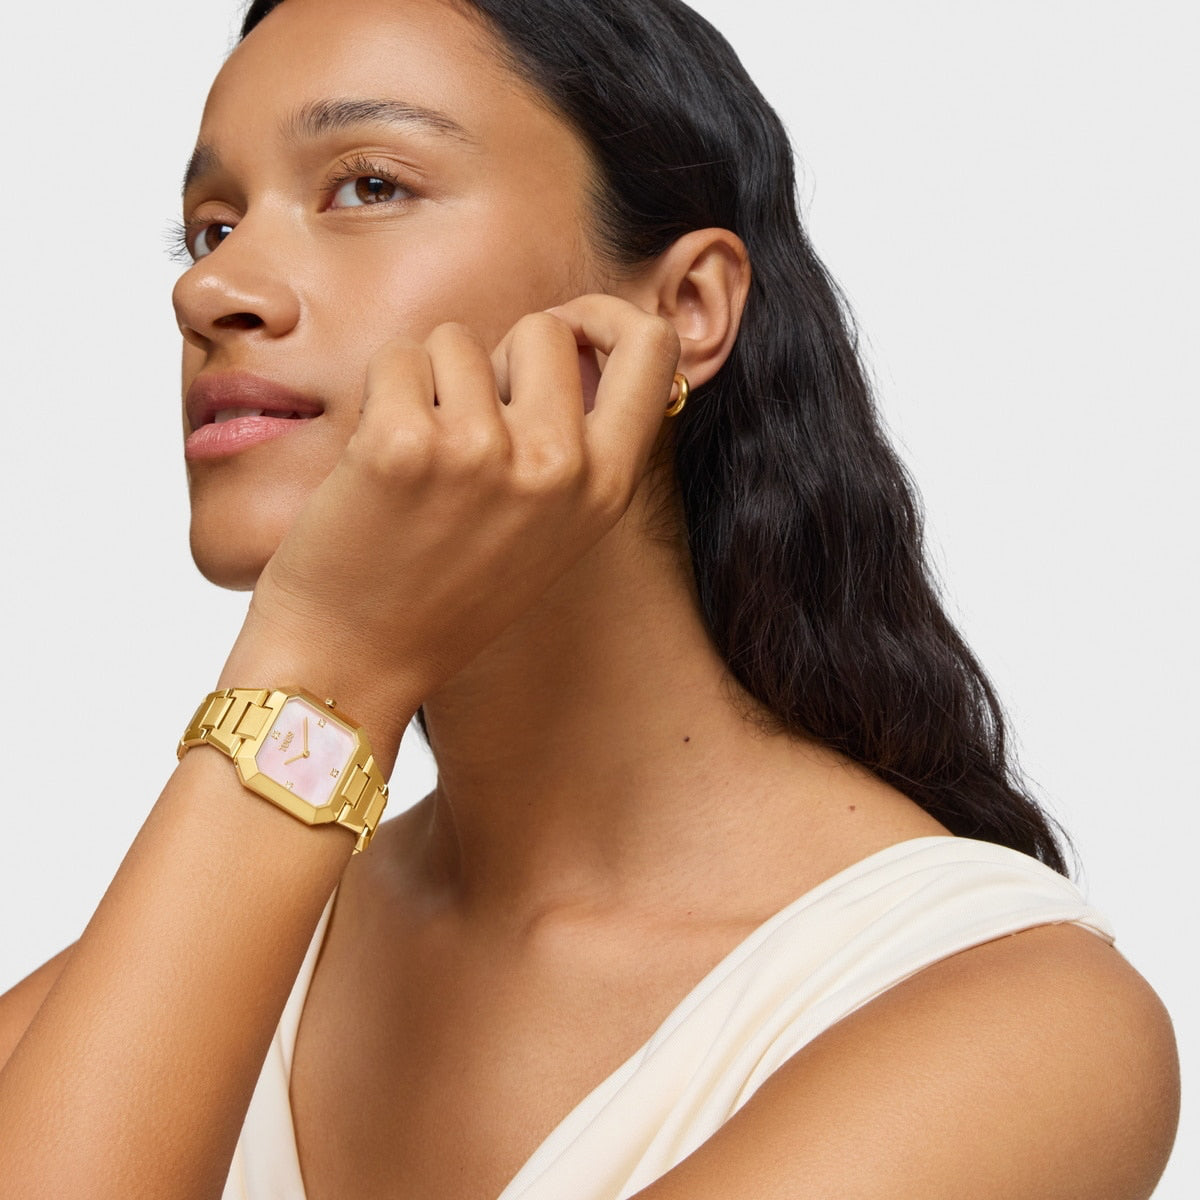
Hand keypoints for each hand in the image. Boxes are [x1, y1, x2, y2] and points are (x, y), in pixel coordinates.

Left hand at [221, 295, 680, 756]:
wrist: (352, 663)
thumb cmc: (444, 595)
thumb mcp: (547, 531)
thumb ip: (574, 444)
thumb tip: (564, 337)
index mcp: (604, 490)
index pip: (654, 348)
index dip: (605, 321)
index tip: (565, 336)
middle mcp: (557, 468)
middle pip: (544, 329)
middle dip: (497, 358)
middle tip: (464, 424)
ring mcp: (483, 454)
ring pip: (456, 341)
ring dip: (429, 384)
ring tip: (415, 464)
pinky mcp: (403, 443)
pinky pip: (398, 359)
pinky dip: (379, 397)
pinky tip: (373, 465)